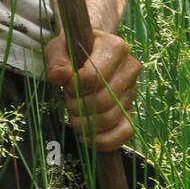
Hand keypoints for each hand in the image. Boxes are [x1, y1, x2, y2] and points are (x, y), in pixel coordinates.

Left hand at [44, 28, 141, 151]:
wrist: (89, 54)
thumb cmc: (73, 50)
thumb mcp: (59, 48)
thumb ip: (57, 60)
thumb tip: (61, 76)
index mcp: (116, 47)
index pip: (94, 77)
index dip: (74, 86)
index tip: (67, 83)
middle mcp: (130, 68)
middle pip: (102, 100)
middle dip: (78, 106)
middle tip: (69, 101)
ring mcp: (133, 91)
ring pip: (111, 118)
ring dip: (86, 124)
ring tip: (75, 115)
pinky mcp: (131, 111)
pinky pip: (125, 133)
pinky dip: (104, 141)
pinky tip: (87, 137)